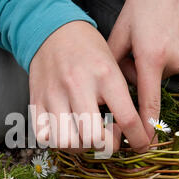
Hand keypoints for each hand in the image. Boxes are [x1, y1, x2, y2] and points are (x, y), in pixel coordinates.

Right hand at [29, 21, 150, 152]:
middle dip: (106, 146)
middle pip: (94, 138)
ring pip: (67, 142)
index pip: (127, 118)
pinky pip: (44, 137)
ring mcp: (54, 95)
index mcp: (105, 75)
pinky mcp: (36, 101)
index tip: (142, 145)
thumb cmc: (88, 49)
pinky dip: (58, 142)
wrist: (53, 30)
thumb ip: (123, 96)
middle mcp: (78, 86)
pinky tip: (67, 132)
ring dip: (81, 147)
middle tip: (109, 138)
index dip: (138, 139)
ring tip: (87, 136)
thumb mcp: (114, 64)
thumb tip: (135, 130)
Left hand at [108, 0, 178, 139]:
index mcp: (150, 58)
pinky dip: (172, 56)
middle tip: (141, 48)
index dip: (146, 126)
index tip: (146, 145)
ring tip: (155, 38)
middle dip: (143, 74)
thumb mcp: (120, 33)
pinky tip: (168, 37)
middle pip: (151, 83)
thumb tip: (106, 88)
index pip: (147, 102)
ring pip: (166, 73)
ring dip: (157, 63)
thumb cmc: (141, 7)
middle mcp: (173, 61)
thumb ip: (111, 63)